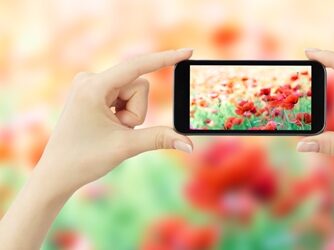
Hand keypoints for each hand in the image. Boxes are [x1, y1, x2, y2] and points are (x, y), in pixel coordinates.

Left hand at [36, 49, 193, 194]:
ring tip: (111, 130)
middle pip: (138, 86)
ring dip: (130, 115)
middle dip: (136, 112)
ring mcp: (90, 85)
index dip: (165, 59)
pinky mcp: (92, 92)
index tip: (188, 51)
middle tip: (118, 131)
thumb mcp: (126, 147)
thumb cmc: (84, 160)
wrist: (57, 173)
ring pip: (133, 93)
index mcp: (93, 87)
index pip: (138, 67)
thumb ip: (160, 139)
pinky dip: (123, 113)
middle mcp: (90, 79)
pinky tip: (106, 126)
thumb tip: (190, 145)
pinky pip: (123, 96)